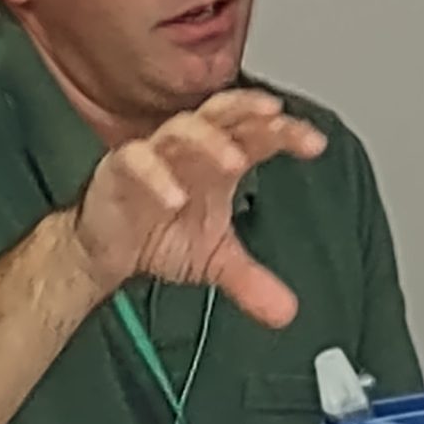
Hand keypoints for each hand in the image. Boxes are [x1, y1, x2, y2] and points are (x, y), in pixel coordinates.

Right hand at [69, 90, 325, 322]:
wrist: (108, 251)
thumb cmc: (161, 234)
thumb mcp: (214, 260)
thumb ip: (251, 281)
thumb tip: (287, 313)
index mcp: (220, 160)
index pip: (257, 134)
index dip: (286, 133)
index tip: (315, 143)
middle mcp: (191, 149)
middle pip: (223, 113)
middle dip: (249, 111)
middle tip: (276, 118)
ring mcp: (156, 153)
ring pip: (183, 128)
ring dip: (209, 141)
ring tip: (234, 162)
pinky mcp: (120, 168)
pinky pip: (136, 160)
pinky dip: (156, 175)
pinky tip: (175, 198)